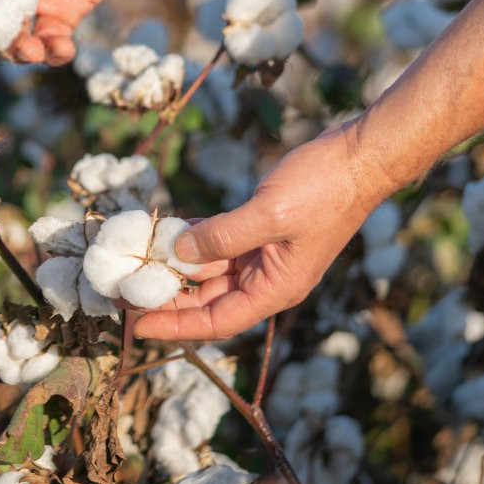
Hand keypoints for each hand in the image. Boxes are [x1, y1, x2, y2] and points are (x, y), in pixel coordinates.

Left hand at [134, 120, 395, 340]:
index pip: (217, 321)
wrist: (360, 157)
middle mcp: (268, 278)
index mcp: (275, 289)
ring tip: (135, 263)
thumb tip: (180, 251)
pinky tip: (165, 231)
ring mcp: (266, 254)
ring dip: (176, 267)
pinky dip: (193, 237)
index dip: (175, 326)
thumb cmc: (324, 189)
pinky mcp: (263, 229)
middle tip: (123, 293)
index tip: (136, 324)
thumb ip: (223, 236)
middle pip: (208, 300)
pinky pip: (220, 241)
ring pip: (210, 270)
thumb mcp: (269, 214)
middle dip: (167, 298)